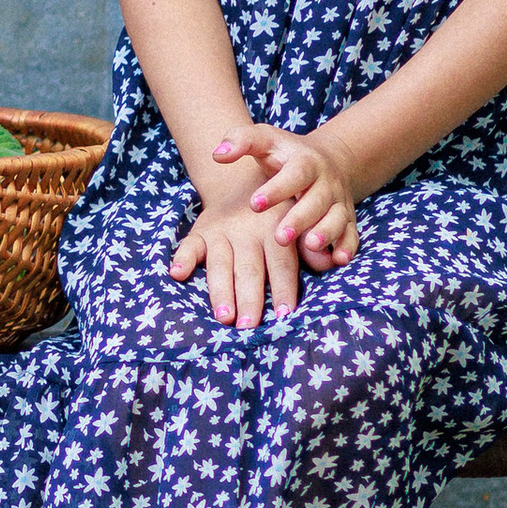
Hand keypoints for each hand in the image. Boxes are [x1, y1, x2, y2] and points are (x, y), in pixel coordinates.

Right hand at [169, 190, 301, 326]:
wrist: (243, 182)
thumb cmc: (278, 214)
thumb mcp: (298, 220)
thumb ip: (310, 244)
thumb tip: (328, 263)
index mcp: (275, 229)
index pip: (281, 263)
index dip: (283, 288)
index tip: (285, 314)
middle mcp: (247, 231)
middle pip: (249, 269)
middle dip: (249, 298)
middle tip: (249, 326)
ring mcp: (221, 231)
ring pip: (220, 263)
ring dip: (221, 290)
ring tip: (224, 316)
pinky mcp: (200, 231)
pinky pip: (189, 245)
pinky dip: (183, 258)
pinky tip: (178, 274)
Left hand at [213, 118, 360, 269]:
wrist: (324, 160)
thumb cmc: (284, 155)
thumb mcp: (265, 140)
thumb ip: (240, 141)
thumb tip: (218, 153)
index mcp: (305, 161)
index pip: (294, 174)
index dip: (277, 189)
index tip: (255, 203)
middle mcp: (326, 182)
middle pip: (317, 200)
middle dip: (300, 219)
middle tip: (280, 236)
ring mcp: (339, 202)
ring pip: (337, 218)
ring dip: (326, 233)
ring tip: (309, 246)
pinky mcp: (347, 219)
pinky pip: (352, 235)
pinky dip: (348, 247)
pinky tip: (338, 260)